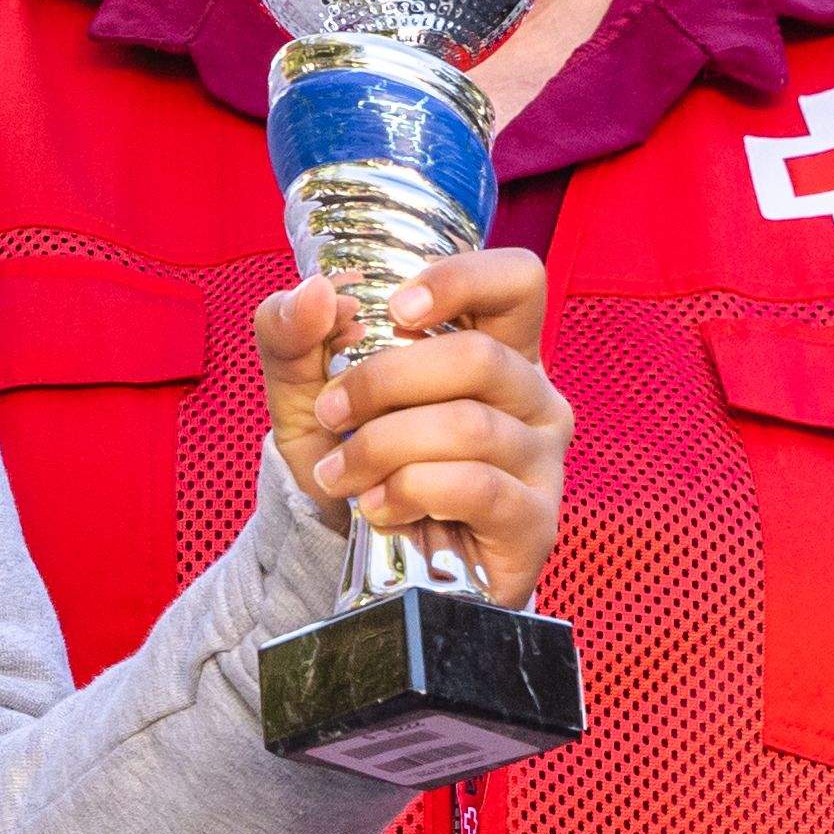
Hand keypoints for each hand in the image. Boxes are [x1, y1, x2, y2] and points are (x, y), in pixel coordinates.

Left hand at [257, 247, 570, 610]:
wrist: (347, 554)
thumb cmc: (345, 454)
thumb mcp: (301, 388)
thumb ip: (290, 332)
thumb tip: (317, 291)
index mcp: (493, 346)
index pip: (518, 281)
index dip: (463, 280)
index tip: (394, 308)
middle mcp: (533, 396)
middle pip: (479, 356)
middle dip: (384, 382)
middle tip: (331, 412)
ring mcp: (542, 461)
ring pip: (470, 426)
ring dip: (383, 448)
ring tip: (338, 475)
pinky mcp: (534, 523)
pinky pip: (476, 487)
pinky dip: (410, 492)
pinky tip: (378, 507)